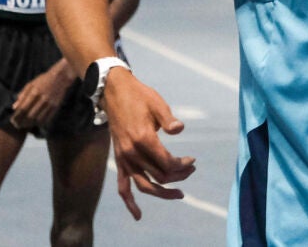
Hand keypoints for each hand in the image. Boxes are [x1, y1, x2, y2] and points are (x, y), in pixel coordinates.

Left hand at [9, 63, 73, 128]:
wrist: (61, 77)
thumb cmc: (44, 80)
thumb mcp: (31, 84)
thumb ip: (22, 95)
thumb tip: (14, 107)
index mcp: (35, 92)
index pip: (23, 108)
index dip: (17, 116)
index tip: (12, 120)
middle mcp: (43, 99)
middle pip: (30, 116)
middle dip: (22, 122)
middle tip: (17, 125)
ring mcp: (50, 103)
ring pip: (38, 119)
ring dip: (31, 124)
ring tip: (25, 125)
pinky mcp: (56, 106)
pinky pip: (47, 119)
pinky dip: (40, 123)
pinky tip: (35, 123)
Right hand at [104, 70, 196, 219]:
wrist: (114, 92)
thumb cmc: (140, 96)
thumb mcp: (157, 104)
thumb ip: (169, 119)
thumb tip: (180, 130)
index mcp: (143, 139)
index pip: (167, 163)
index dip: (182, 164)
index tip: (193, 159)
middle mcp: (132, 153)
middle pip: (159, 175)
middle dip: (178, 175)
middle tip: (191, 168)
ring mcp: (124, 158)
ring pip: (144, 186)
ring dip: (162, 193)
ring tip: (179, 194)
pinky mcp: (120, 160)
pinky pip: (123, 186)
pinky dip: (130, 202)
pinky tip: (138, 215)